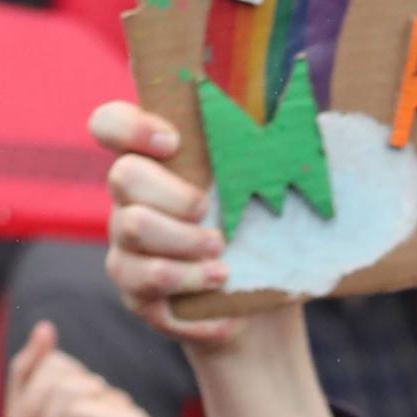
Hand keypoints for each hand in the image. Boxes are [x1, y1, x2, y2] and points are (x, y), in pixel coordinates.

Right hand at [89, 100, 257, 353]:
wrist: (266, 305)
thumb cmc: (267, 238)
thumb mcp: (273, 191)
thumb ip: (272, 148)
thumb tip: (305, 110)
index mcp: (157, 164)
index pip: (111, 125)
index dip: (130, 126)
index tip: (173, 142)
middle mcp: (131, 200)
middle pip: (123, 176)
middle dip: (176, 195)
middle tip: (213, 215)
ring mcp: (125, 245)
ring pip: (134, 228)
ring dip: (185, 242)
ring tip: (223, 258)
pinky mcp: (134, 290)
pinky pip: (144, 281)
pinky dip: (189, 283)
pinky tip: (220, 284)